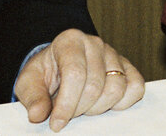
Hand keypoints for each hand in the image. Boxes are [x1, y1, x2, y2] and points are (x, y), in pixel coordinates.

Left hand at [14, 29, 144, 130]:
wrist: (59, 67)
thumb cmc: (46, 74)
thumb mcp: (29, 83)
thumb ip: (32, 97)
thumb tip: (38, 114)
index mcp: (69, 41)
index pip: (75, 74)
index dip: (67, 104)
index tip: (56, 124)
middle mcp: (94, 43)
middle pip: (96, 85)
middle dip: (80, 109)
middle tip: (68, 114)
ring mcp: (114, 54)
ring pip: (117, 88)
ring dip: (99, 108)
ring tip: (84, 108)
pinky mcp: (128, 68)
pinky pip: (136, 87)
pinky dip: (123, 103)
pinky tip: (105, 105)